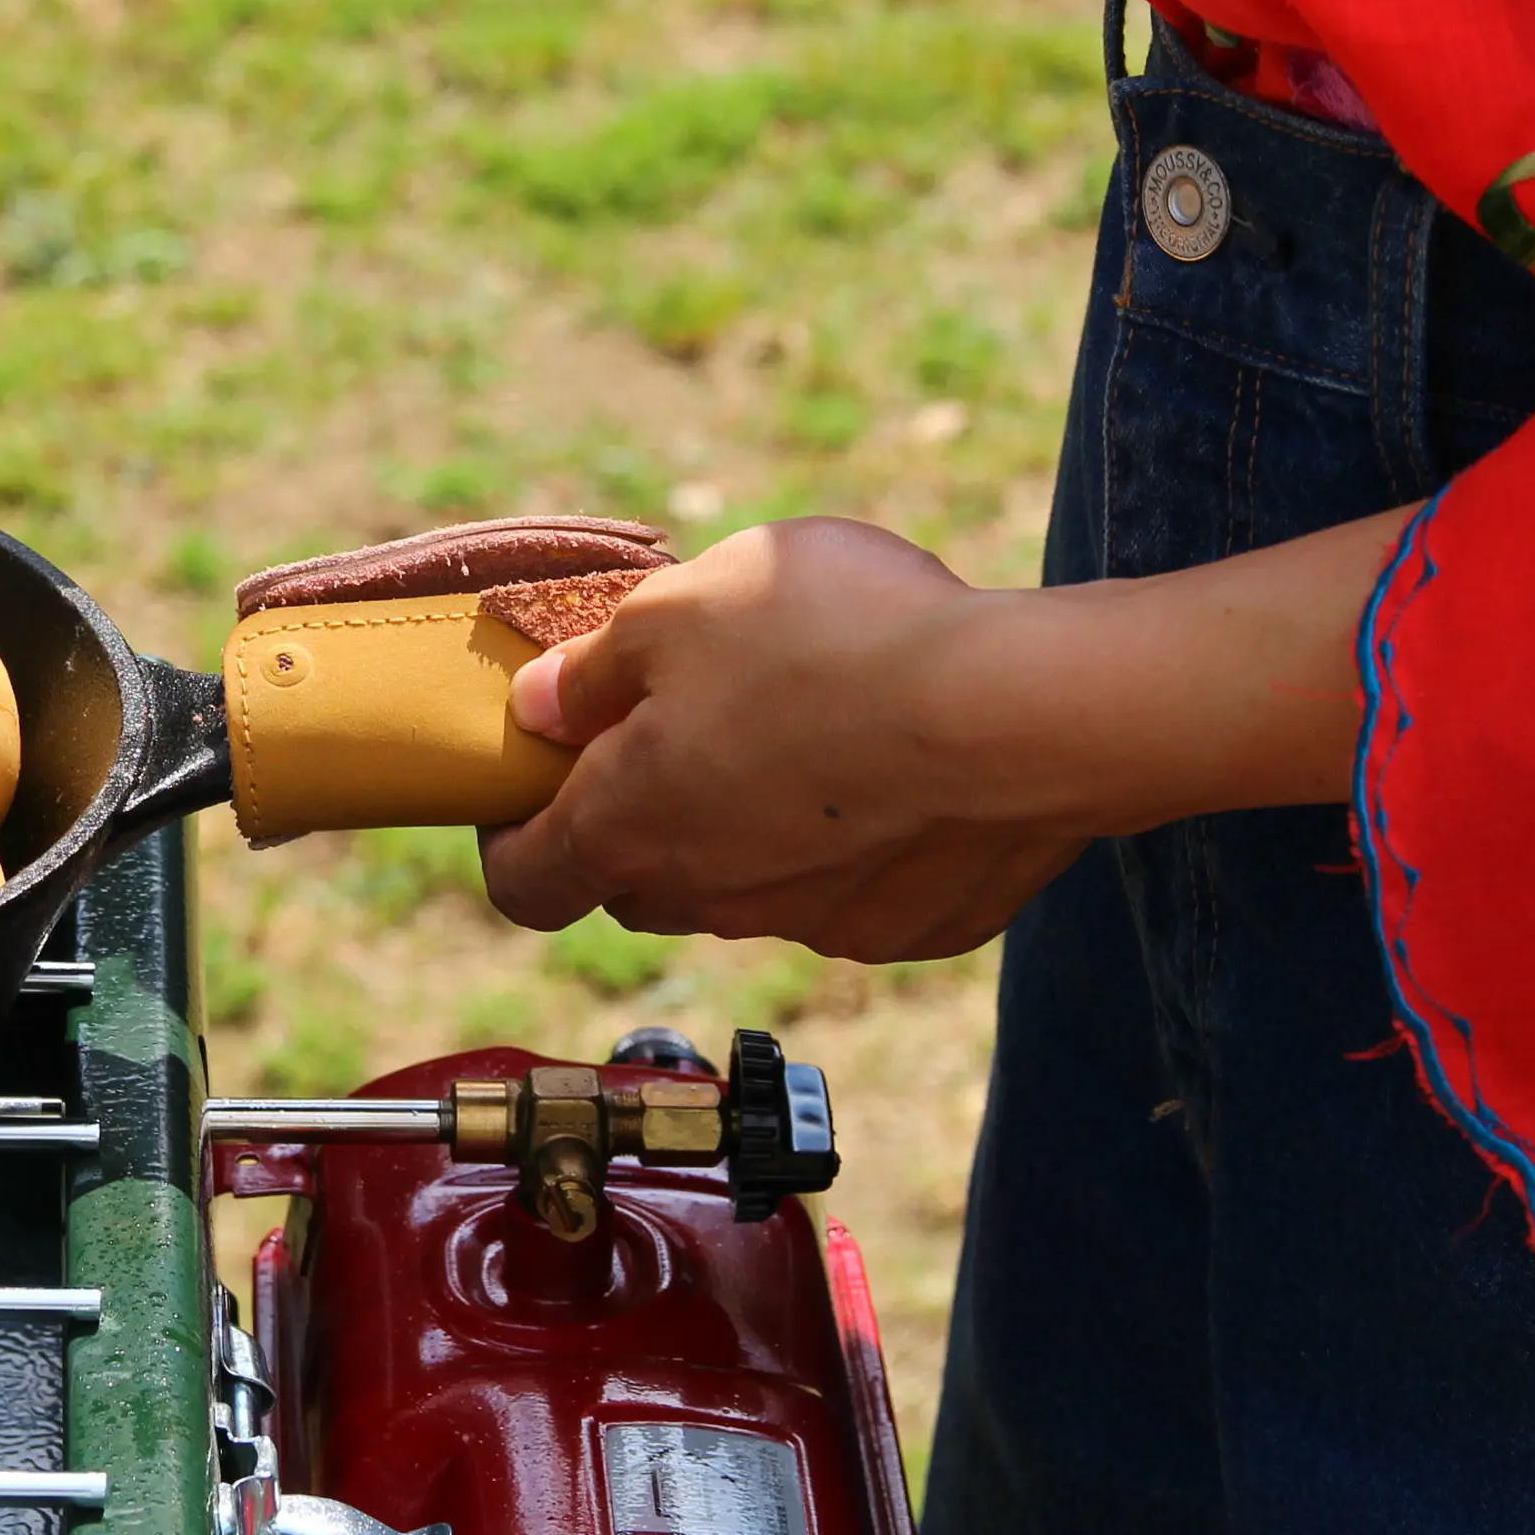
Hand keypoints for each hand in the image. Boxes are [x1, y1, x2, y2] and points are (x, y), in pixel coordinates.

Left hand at [479, 508, 1409, 962]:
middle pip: (636, 884)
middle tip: (677, 725)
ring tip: (806, 724)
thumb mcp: (680, 608)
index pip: (526, 884)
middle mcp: (712, 898)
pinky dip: (850, 847)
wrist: (1022, 711)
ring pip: (746, 889)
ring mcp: (814, 922)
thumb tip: (541, 708)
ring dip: (749, 828)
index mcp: (629, 825)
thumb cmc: (837, 641)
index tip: (531, 787)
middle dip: (636, 820)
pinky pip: (852, 891)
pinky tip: (892, 768)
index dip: (511, 840)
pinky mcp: (907, 927)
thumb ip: (597, 669)